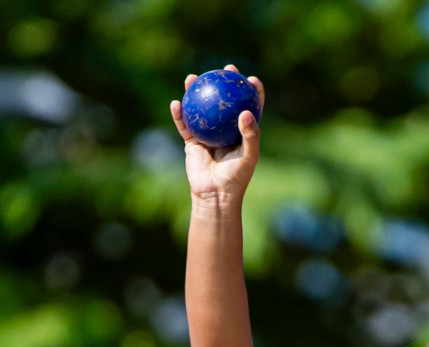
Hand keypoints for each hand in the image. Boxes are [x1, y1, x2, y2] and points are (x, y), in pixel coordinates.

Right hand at [170, 66, 264, 202]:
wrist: (215, 195)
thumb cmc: (236, 177)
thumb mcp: (249, 156)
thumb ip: (250, 134)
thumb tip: (246, 111)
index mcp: (241, 132)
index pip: (249, 107)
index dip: (252, 92)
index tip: (251, 79)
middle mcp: (224, 130)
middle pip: (223, 102)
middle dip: (223, 83)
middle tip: (224, 69)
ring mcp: (207, 135)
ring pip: (200, 109)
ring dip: (195, 91)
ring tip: (192, 77)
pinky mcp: (192, 143)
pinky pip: (184, 125)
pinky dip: (179, 114)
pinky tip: (176, 102)